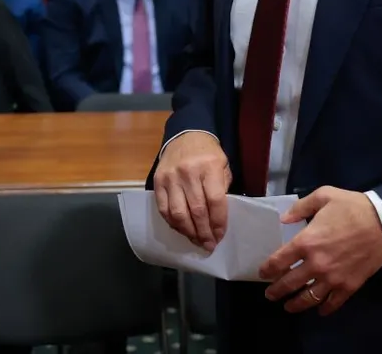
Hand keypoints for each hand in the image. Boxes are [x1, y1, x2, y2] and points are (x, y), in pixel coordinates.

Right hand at [153, 132, 230, 250]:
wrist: (185, 135)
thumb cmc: (208, 154)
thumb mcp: (223, 166)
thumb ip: (222, 189)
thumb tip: (217, 218)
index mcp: (210, 167)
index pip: (215, 201)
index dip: (218, 222)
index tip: (220, 236)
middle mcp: (189, 172)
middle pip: (197, 210)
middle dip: (204, 232)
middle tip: (209, 245)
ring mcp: (171, 177)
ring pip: (178, 213)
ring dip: (188, 231)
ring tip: (196, 240)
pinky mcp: (158, 181)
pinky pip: (164, 208)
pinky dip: (173, 223)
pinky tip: (181, 229)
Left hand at [260, 187, 381, 314]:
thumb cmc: (352, 207)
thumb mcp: (324, 196)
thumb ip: (300, 208)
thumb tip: (284, 220)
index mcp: (306, 242)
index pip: (278, 261)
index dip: (267, 269)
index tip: (263, 273)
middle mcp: (316, 264)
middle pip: (289, 283)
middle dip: (276, 291)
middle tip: (270, 295)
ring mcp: (332, 278)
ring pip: (308, 298)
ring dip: (295, 304)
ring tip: (288, 306)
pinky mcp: (349, 286)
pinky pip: (333, 303)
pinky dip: (324, 309)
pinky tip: (319, 310)